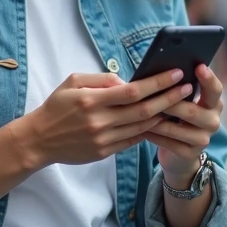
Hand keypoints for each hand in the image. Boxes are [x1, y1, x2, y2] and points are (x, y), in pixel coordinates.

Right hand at [15, 69, 191, 169]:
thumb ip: (102, 79)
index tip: (176, 74)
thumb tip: (129, 81)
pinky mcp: (105, 152)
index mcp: (92, 100)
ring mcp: (103, 140)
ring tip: (181, 103)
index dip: (158, 83)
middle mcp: (100, 122)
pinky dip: (149, 130)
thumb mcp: (73, 82)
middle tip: (187, 88)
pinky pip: (133, 140)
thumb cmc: (57, 106)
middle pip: (144, 110)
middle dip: (170, 98)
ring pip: (142, 126)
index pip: (133, 91)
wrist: (39, 140)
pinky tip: (162, 120)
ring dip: (164, 115)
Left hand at [146, 64, 222, 181]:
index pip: (216, 89)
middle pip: (192, 110)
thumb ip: (178, 88)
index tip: (198, 66)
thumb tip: (160, 71)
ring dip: (156, 120)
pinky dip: (154, 135)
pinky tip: (142, 129)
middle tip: (151, 94)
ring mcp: (203, 139)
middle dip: (170, 102)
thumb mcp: (183, 102)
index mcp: (214, 104)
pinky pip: (169, 143)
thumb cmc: (178, 119)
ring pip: (177, 128)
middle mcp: (213, 121)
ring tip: (139, 112)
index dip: (208, 78)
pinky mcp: (191, 154)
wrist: (180, 154)